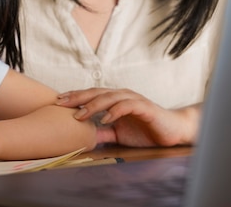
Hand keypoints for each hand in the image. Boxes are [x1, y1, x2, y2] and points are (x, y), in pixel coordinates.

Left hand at [56, 88, 199, 146]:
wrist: (173, 130)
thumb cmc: (146, 130)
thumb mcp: (119, 133)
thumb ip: (104, 132)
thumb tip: (85, 138)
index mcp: (114, 100)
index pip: (90, 95)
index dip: (74, 98)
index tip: (57, 102)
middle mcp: (121, 96)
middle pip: (96, 92)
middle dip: (77, 97)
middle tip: (60, 103)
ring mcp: (133, 99)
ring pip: (109, 97)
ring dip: (93, 105)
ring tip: (79, 114)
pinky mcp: (144, 107)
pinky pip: (127, 106)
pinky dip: (115, 111)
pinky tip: (105, 118)